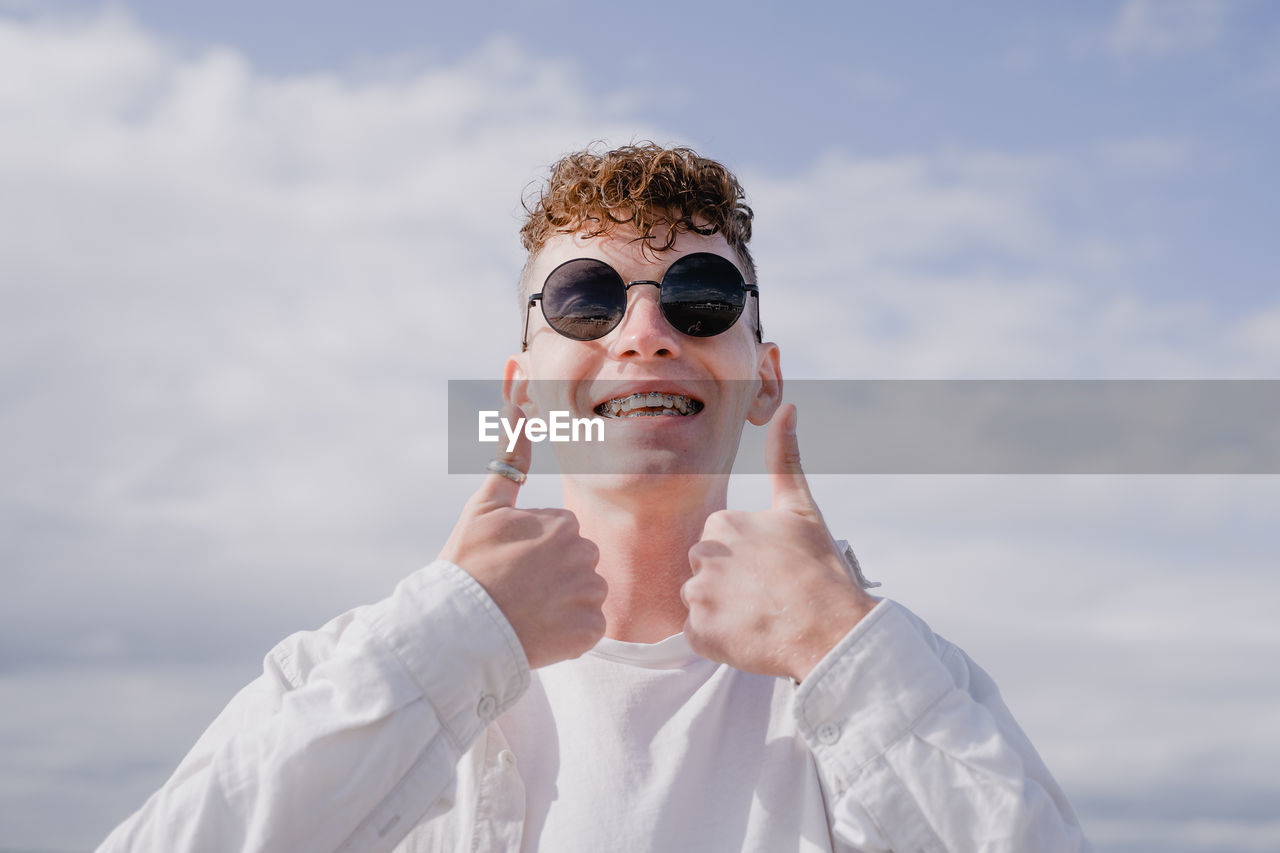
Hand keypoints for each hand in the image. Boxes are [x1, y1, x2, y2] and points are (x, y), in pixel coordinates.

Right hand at [438, 404, 606, 668]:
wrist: (456, 630)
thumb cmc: (466, 566)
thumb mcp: (484, 507)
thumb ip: (510, 458)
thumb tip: (519, 402)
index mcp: (562, 522)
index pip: (561, 532)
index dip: (533, 549)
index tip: (509, 564)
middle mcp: (583, 555)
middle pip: (578, 562)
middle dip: (555, 574)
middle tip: (517, 589)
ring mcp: (587, 595)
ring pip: (586, 594)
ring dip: (563, 604)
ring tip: (526, 611)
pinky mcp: (589, 632)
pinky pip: (589, 628)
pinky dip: (570, 634)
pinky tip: (540, 632)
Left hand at [682, 404, 877, 681]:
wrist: (831, 629)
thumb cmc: (819, 569)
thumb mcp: (801, 508)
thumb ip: (786, 458)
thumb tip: (787, 407)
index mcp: (722, 523)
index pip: (719, 541)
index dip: (745, 558)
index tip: (771, 570)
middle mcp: (702, 555)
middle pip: (704, 569)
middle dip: (729, 582)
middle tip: (767, 594)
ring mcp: (698, 596)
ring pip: (699, 601)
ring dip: (723, 611)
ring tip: (760, 616)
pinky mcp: (698, 634)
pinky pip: (699, 635)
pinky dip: (718, 640)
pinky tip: (748, 636)